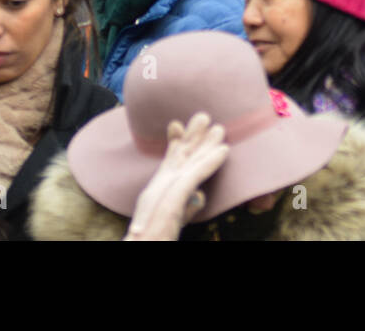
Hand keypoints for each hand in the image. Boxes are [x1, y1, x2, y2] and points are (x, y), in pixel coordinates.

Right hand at [125, 112, 228, 240]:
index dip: (177, 142)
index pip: (170, 161)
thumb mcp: (176, 219)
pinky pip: (194, 177)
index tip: (180, 124)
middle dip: (192, 135)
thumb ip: (188, 206)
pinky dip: (209, 162)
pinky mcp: (172, 200)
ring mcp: (163, 192)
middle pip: (179, 155)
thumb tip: (200, 195)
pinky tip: (223, 150)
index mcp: (159, 190)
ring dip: (205, 144)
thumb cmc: (156, 238)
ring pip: (187, 162)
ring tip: (219, 128)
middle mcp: (159, 186)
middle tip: (203, 115)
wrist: (140, 250)